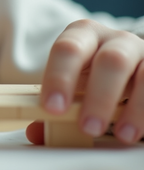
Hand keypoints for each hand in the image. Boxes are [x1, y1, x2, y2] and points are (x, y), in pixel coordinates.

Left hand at [27, 19, 143, 144]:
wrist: (127, 66)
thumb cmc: (92, 75)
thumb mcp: (73, 84)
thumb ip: (56, 105)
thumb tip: (36, 133)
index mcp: (83, 35)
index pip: (67, 49)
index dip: (59, 78)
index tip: (53, 108)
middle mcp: (115, 39)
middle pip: (110, 61)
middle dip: (99, 96)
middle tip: (88, 128)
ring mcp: (142, 53)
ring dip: (133, 108)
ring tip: (122, 134)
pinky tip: (137, 131)